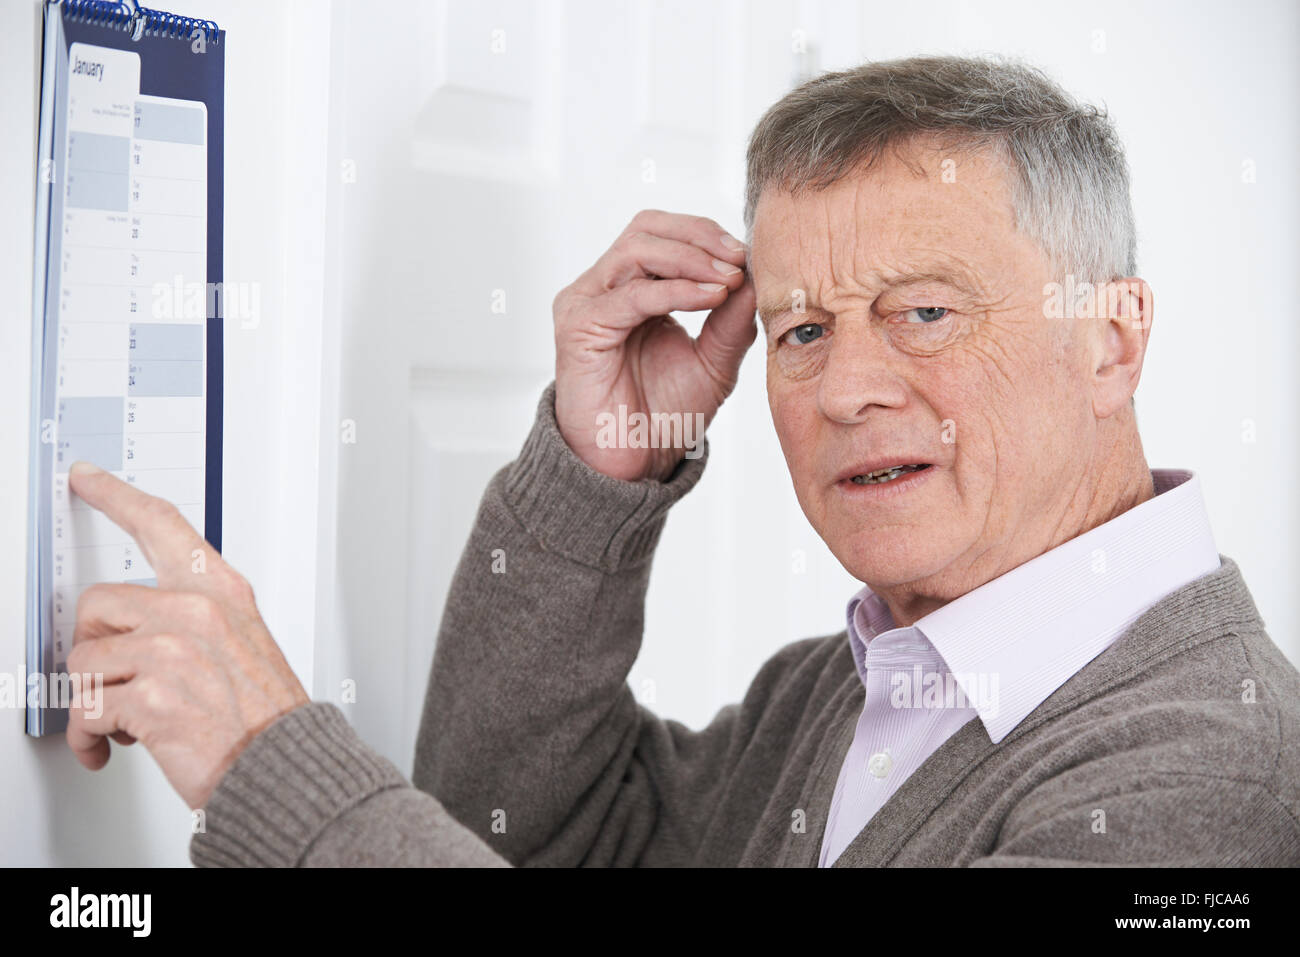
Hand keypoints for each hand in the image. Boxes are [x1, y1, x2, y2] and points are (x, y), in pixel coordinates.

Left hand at [63, 461, 309, 808]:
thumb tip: (132, 625)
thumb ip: (193, 618)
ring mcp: (171, 650)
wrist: (283, 766)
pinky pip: (83, 708)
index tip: (88, 480)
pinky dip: (90, 735)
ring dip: (94, 699)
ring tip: (125, 719)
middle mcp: (195, 611)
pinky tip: (112, 743)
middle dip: (96, 646)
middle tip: (116, 676)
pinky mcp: (148, 695)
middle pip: (97, 603)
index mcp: (221, 591)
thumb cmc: (264, 715)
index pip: (160, 525)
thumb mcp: (243, 642)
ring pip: (83, 659)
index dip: (116, 497)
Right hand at [553, 209, 756, 481]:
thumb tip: (756, 276)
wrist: (633, 466)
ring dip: (690, 258)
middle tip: (739, 258)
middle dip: (699, 237)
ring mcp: (586, 303)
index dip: (706, 234)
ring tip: (728, 278)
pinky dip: (676, 290)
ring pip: (637, 250)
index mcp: (630, 288)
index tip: (747, 254)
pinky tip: (710, 296)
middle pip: (646, 228)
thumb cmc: (664, 417)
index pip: (663, 233)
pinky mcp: (578, 327)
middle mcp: (602, 288)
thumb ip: (731, 321)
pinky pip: (631, 294)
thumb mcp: (713, 362)